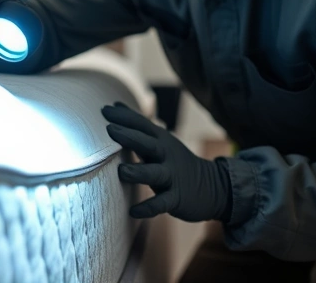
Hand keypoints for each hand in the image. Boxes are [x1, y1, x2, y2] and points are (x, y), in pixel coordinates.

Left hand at [103, 102, 231, 221]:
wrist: (212, 187)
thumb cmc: (174, 160)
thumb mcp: (159, 139)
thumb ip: (136, 124)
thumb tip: (114, 104)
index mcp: (161, 140)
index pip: (142, 125)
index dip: (125, 117)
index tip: (104, 110)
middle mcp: (166, 155)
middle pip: (148, 144)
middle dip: (130, 136)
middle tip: (110, 129)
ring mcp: (172, 177)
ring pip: (155, 173)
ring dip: (139, 172)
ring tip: (122, 172)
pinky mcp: (177, 198)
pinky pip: (161, 203)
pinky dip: (148, 208)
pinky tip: (133, 212)